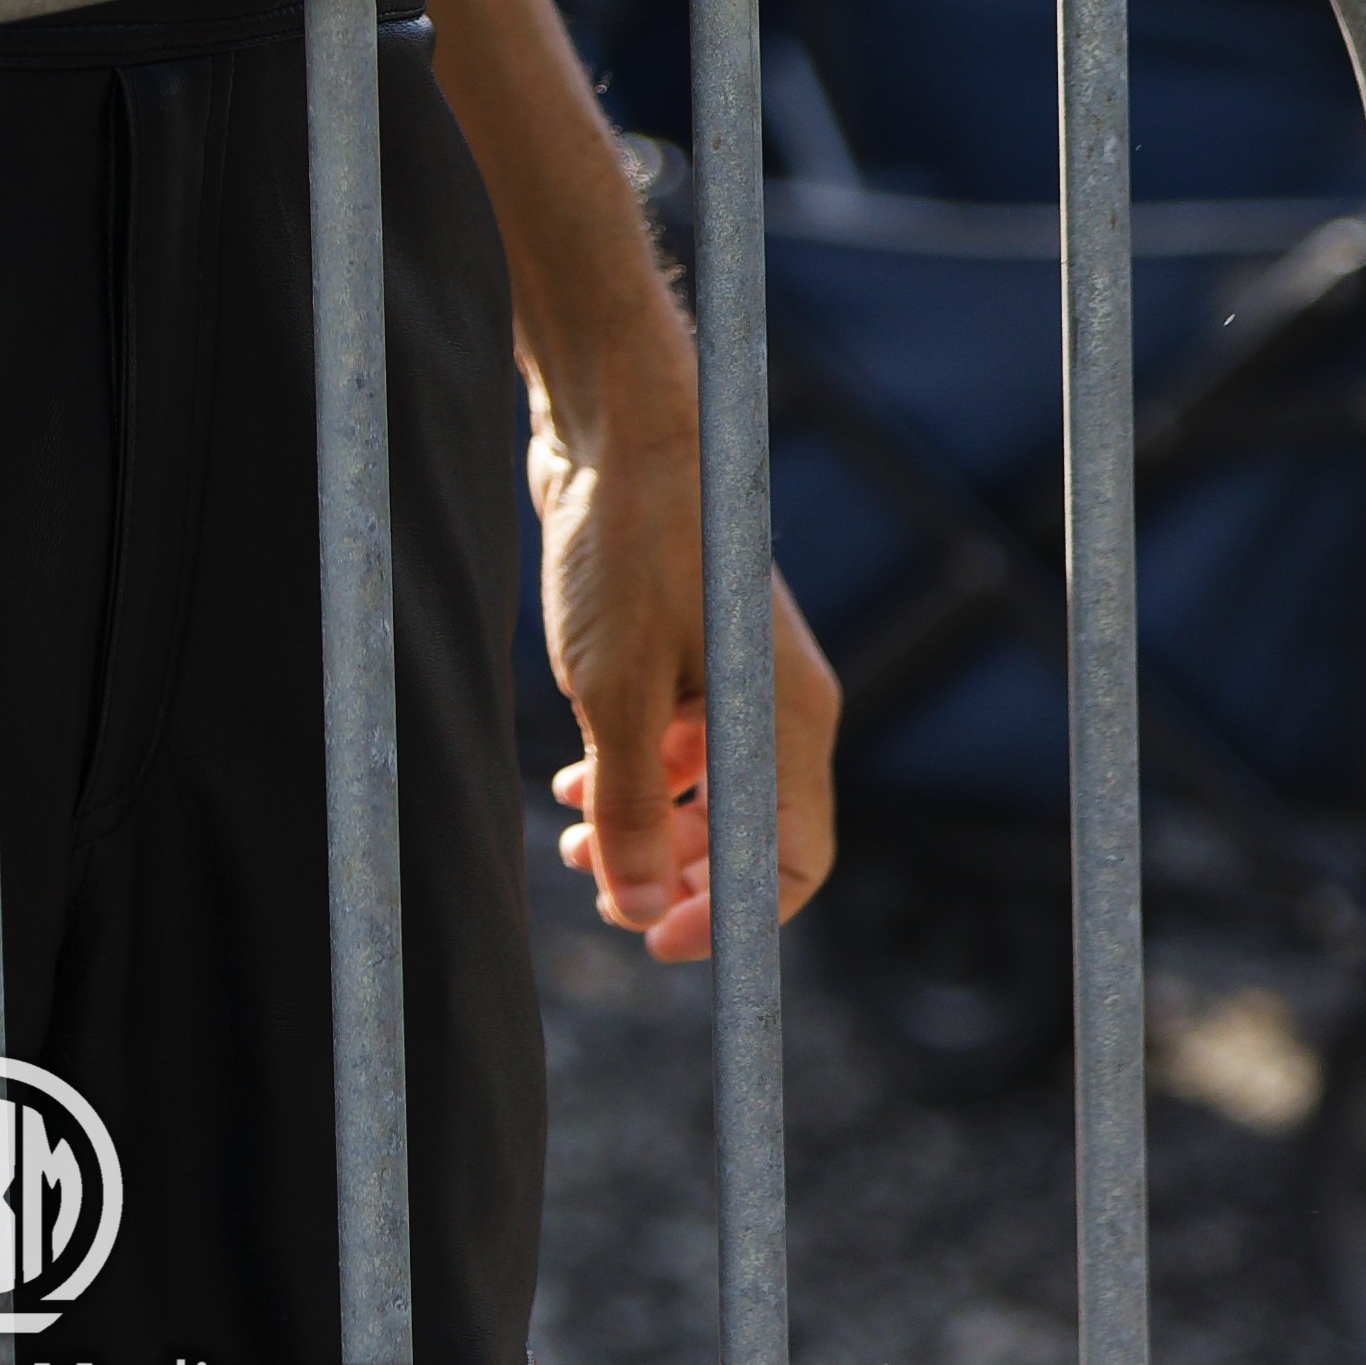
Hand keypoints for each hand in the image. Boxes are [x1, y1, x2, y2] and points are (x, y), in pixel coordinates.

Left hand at [531, 339, 839, 956]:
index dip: (732, 914)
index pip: (795, 860)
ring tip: (570, 835)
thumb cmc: (627, 544)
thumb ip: (628, 806)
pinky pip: (677, 743)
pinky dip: (633, 771)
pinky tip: (571, 779)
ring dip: (644, 824)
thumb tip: (641, 909)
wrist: (615, 426)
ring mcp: (736, 674)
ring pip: (704, 791)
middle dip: (675, 873)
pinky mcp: (693, 648)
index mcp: (786, 718)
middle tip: (596, 884)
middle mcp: (776, 702)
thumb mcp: (612, 690)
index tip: (657, 938)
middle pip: (748, 834)